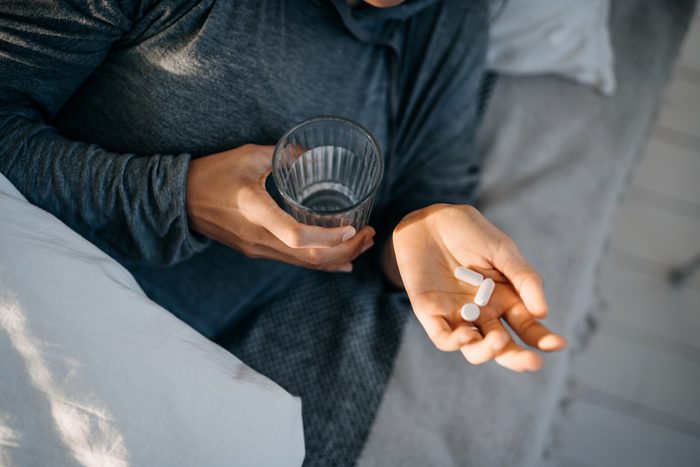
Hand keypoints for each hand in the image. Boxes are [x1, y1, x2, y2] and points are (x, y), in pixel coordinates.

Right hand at [186, 144, 374, 271]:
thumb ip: (283, 155)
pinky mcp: (257, 251)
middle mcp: (258, 237)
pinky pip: (294, 262)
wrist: (180, 201)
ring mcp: (257, 248)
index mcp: (256, 210)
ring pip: (304, 263)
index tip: (353, 227)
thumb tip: (314, 156)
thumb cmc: (212, 173)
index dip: (329, 237)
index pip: (296, 236)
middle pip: (309, 256)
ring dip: (337, 257)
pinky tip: (342, 263)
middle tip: (371, 235)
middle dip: (345, 249)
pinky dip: (320, 263)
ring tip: (364, 245)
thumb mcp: (248, 155)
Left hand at [389, 204, 565, 371]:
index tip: (559, 344)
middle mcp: (484, 313)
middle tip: (533, 362)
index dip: (544, 340)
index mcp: (507, 300)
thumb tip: (543, 313)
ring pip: (475, 349)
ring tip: (499, 340)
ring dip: (488, 351)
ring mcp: (458, 316)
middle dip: (518, 358)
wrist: (430, 219)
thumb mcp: (503, 250)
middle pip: (503, 347)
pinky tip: (465, 335)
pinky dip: (454, 342)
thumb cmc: (470, 232)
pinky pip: (443, 338)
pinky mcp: (431, 314)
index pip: (528, 328)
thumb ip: (524, 278)